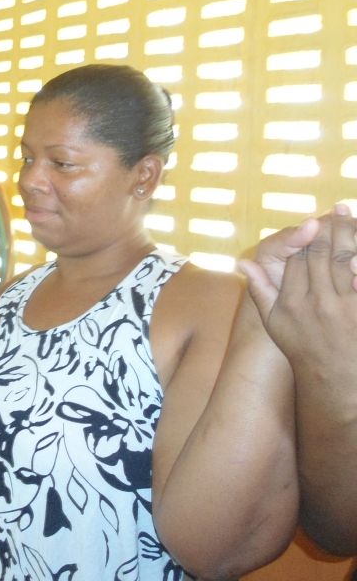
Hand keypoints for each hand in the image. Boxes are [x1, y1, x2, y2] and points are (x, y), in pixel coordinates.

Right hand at [241, 205, 356, 362]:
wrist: (333, 379)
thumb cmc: (301, 347)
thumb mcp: (274, 322)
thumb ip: (259, 290)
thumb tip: (242, 262)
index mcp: (292, 302)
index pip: (298, 260)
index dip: (306, 236)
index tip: (314, 219)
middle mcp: (316, 303)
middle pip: (322, 255)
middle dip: (331, 228)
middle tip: (339, 208)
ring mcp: (342, 308)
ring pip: (344, 261)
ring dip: (349, 235)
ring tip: (351, 215)